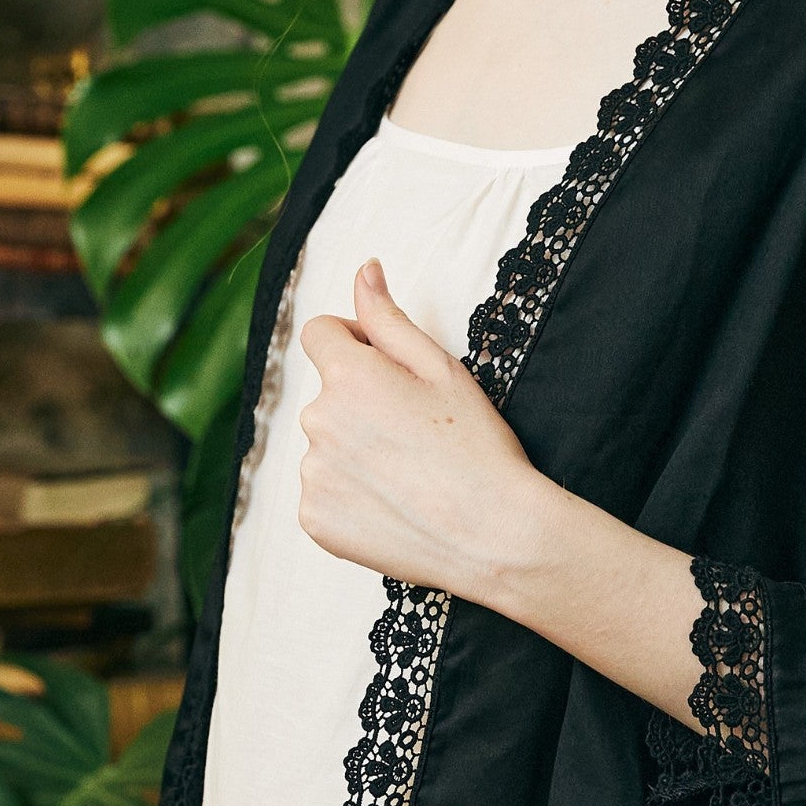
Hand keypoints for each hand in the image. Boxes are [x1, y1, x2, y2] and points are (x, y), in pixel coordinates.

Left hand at [299, 260, 546, 597]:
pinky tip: (395, 506)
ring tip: (410, 475)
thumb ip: (389, 318)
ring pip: (326, 446)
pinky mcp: (315, 520)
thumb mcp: (442, 369)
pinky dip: (351, 497)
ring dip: (354, 451)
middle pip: (327, 395)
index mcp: (348, 376)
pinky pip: (324, 494)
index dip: (353, 341)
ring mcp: (312, 475)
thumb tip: (363, 271)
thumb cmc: (478, 446)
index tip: (386, 367)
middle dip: (360, 403)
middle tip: (416, 433)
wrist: (493, 535)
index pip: (320, 333)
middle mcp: (317, 420)